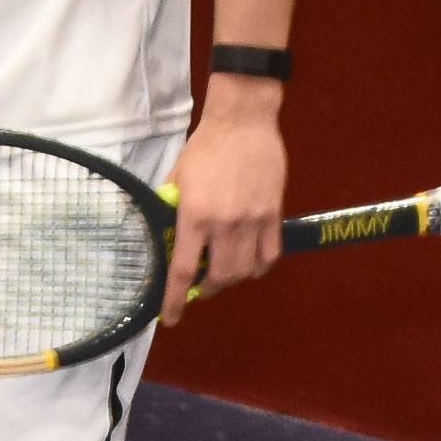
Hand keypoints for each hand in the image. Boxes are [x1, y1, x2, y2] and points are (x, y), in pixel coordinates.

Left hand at [169, 96, 288, 302]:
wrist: (243, 121)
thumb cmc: (205, 148)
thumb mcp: (178, 178)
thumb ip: (172, 209)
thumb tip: (167, 237)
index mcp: (194, 215)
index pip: (184, 270)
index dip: (175, 301)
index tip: (170, 319)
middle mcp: (224, 223)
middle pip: (219, 277)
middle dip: (208, 289)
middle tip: (201, 286)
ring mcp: (253, 220)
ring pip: (245, 271)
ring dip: (232, 279)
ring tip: (224, 272)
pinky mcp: (273, 214)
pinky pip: (269, 255)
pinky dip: (258, 267)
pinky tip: (250, 264)